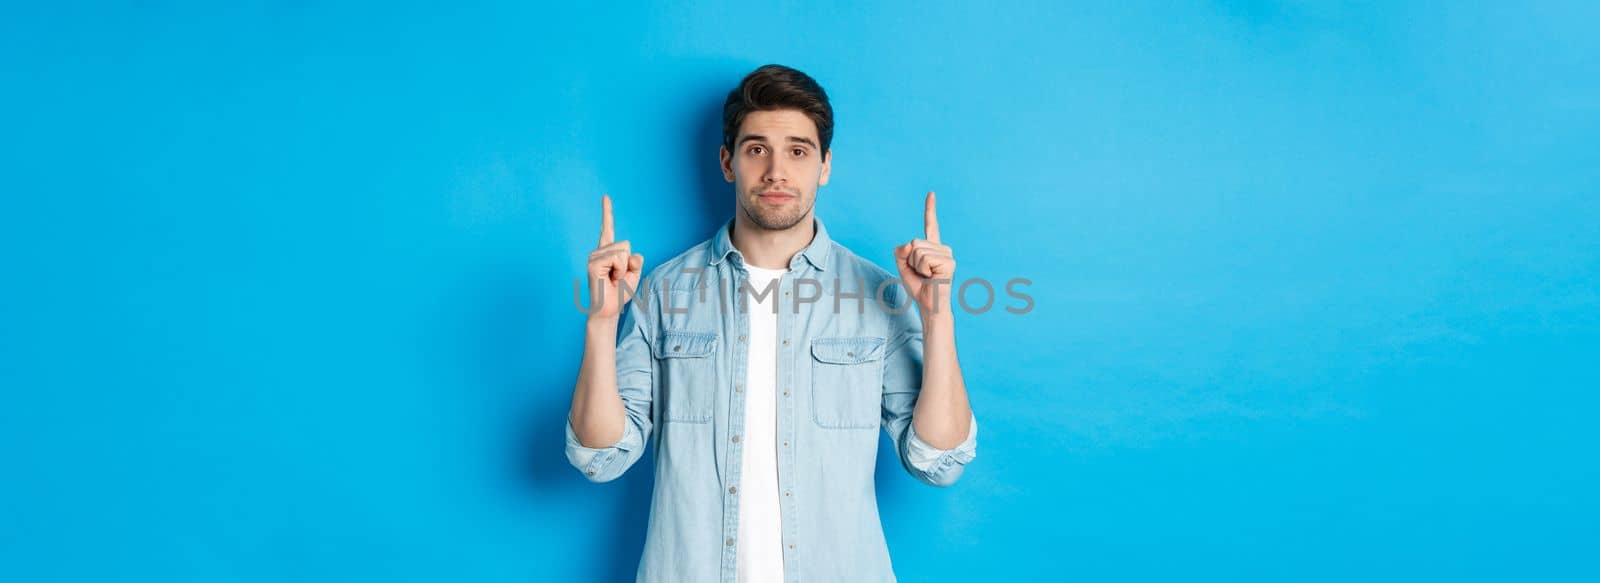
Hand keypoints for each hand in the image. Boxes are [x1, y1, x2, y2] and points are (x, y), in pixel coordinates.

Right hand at [586, 194, 642, 320]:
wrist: (608, 310)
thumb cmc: (619, 292)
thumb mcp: (634, 273)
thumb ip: (636, 261)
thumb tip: (630, 254)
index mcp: (608, 251)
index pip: (607, 228)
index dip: (607, 212)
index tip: (605, 196)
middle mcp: (599, 251)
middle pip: (626, 244)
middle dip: (629, 263)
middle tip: (618, 277)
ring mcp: (594, 256)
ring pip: (622, 251)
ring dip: (624, 269)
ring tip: (613, 279)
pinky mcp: (592, 263)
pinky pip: (616, 258)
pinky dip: (619, 271)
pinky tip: (609, 279)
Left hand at [893, 191, 956, 318]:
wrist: (929, 305)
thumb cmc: (918, 287)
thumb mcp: (902, 266)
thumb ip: (900, 251)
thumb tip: (910, 243)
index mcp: (932, 247)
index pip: (931, 225)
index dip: (930, 209)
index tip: (931, 193)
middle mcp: (942, 248)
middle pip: (914, 242)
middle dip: (910, 260)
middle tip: (921, 274)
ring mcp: (947, 254)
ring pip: (918, 251)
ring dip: (916, 266)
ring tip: (926, 276)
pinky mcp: (949, 262)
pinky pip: (924, 259)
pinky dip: (922, 270)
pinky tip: (932, 277)